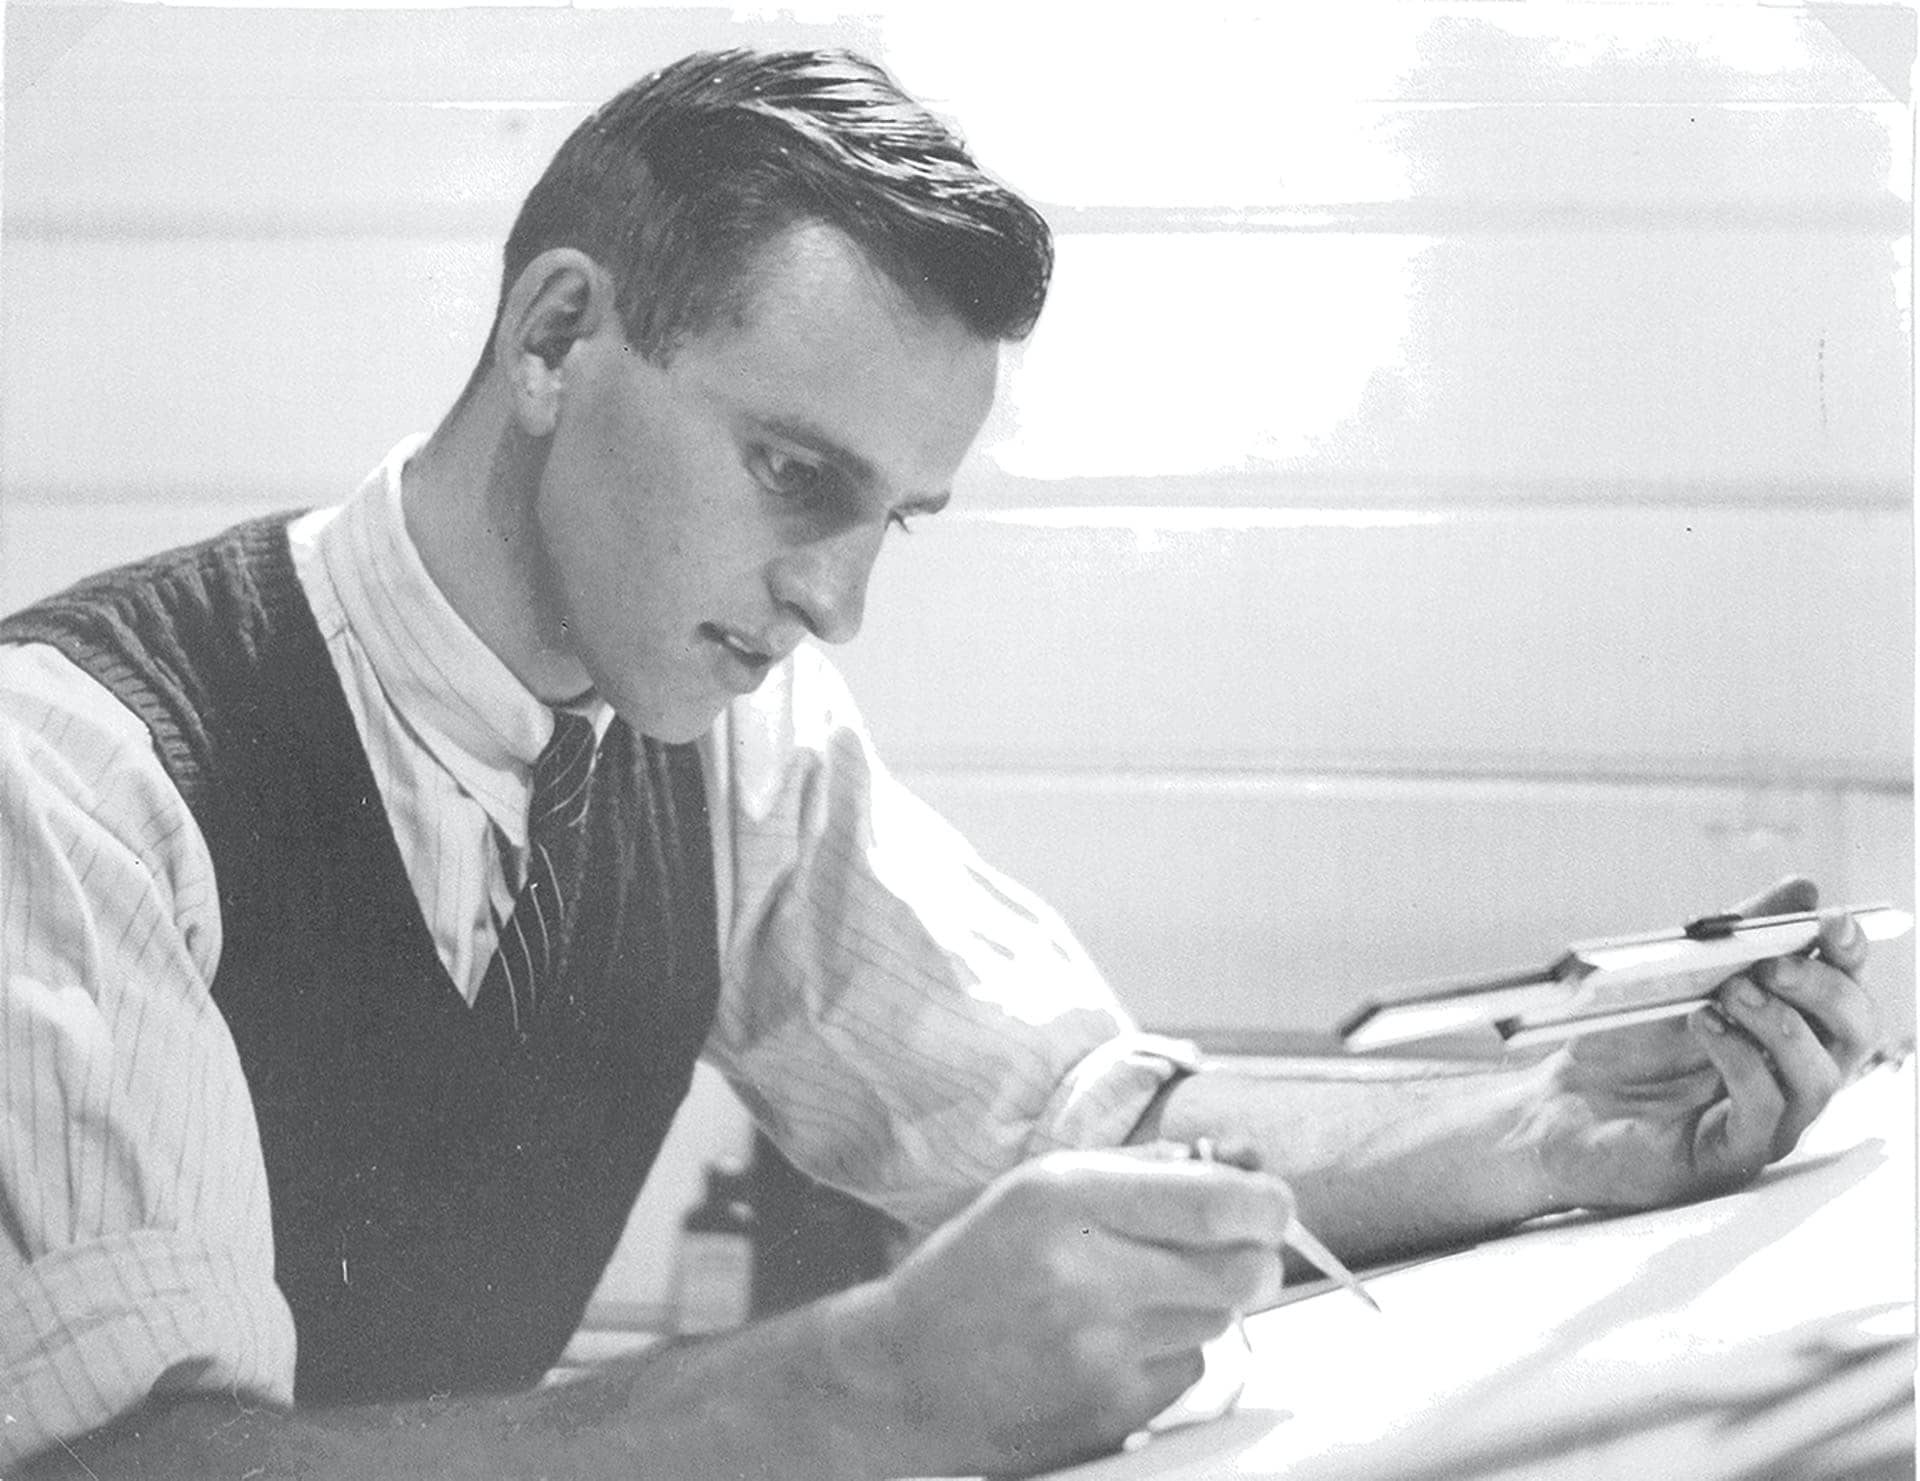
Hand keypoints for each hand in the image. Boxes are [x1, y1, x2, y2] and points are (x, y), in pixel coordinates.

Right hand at [856, 1144, 1289, 1475]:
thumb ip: (1145, 1169)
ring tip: (1138, 1292)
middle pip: (1243, 1269)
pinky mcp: (1113, 1412)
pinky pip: (1189, 1368)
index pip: (1219, 1205)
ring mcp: (1102, 1353)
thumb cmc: (978, 1266)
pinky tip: (1115, 1341)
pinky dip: (1170, 1350)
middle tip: (1229, 1245)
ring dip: (1203, 1300)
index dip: (1265, 1201)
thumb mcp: (1042, 1186)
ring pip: (1220, 1318)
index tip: (1268, 1199)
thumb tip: (1243, 1163)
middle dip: (1252, 1251)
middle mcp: (1088, 1277)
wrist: (904, 1375)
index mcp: (1065, 1200)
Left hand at [1529, 877, 1880, 1212]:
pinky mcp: (1732, 1154)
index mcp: (1783, 1028)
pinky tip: (1706, 1026)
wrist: (1557, 1102)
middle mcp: (1788, 1076)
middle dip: (1824, 989)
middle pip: (1854, 1035)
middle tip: (1773, 964)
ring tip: (1730, 992)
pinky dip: (1742, 1061)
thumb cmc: (1619, 1040)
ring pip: (1819, 1076)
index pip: (1845, 992)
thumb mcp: (1676, 975)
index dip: (1850, 957)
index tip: (1829, 924)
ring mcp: (1766, 1120)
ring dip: (1780, 1023)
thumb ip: (1738, 937)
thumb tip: (1803, 888)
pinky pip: (1766, 1110)